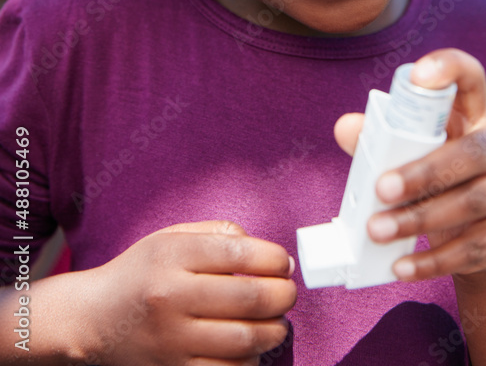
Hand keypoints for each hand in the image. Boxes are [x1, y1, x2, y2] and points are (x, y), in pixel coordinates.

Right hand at [83, 220, 295, 364]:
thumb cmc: (142, 272)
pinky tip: (251, 347)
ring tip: (276, 321)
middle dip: (283, 295)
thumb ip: (221, 234)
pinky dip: (249, 360)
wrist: (94, 318)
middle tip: (288, 294)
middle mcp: (172, 296)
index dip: (274, 258)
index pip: (240, 253)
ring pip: (244, 339)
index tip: (283, 263)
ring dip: (274, 330)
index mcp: (173, 255)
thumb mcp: (173, 237)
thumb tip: (272, 254)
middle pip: (249, 297)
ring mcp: (172, 339)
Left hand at [335, 50, 485, 282]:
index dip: (448, 68)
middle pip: (471, 153)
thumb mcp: (413, 152)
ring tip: (378, 231)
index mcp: (476, 112)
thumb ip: (380, 138)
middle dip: (423, 173)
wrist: (480, 230)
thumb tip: (345, 127)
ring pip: (474, 203)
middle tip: (380, 191)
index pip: (470, 77)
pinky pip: (478, 247)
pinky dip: (437, 260)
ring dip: (421, 220)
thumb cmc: (438, 176)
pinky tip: (403, 266)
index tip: (417, 76)